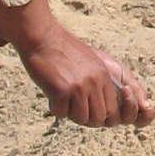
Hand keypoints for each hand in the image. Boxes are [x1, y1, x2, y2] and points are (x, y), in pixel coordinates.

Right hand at [20, 24, 153, 127]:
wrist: (42, 37)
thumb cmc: (62, 48)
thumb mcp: (89, 62)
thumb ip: (97, 81)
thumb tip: (98, 104)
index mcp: (103, 75)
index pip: (112, 108)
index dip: (99, 113)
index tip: (88, 110)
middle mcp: (94, 82)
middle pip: (99, 118)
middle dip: (86, 117)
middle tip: (73, 107)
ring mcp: (78, 87)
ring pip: (81, 118)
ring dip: (70, 113)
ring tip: (62, 100)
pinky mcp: (61, 91)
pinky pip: (61, 113)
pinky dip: (55, 108)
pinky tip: (51, 94)